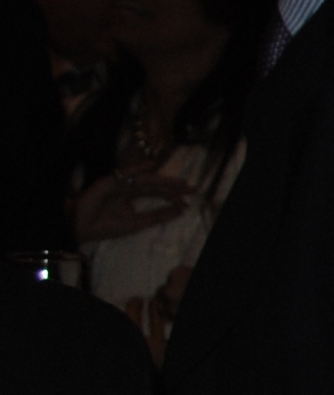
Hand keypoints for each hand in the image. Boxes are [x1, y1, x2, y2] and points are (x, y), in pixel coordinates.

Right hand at [73, 169, 193, 240]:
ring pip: (144, 180)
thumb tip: (181, 210)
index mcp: (132, 197)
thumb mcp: (137, 223)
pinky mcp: (108, 181)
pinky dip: (137, 169)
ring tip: (179, 182)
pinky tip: (151, 166)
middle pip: (154, 185)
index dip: (172, 196)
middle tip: (192, 188)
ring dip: (162, 180)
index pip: (156, 193)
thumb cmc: (105, 226)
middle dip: (173, 186)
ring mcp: (118, 183)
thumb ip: (158, 216)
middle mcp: (127, 188)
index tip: (188, 201)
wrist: (80, 228)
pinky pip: (124, 174)